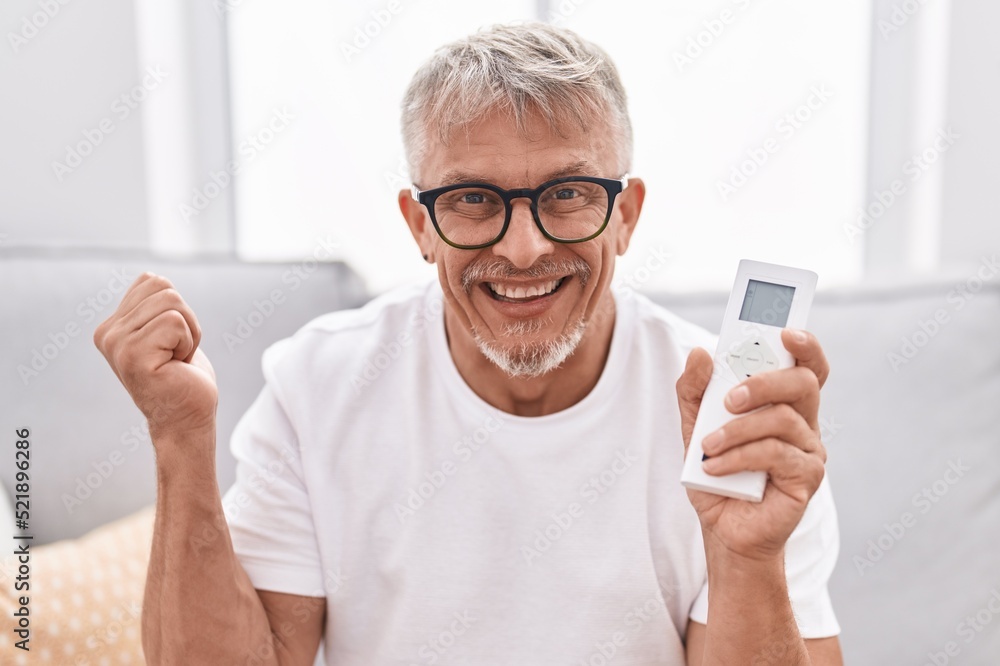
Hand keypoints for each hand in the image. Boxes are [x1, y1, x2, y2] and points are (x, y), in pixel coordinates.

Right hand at [94, 273, 216, 442]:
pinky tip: (177, 366)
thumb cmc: (182, 377)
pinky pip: (175, 322)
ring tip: (177, 359)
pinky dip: (189, 343)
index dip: (177, 309)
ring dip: (189, 332)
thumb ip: (153, 305)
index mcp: (112, 326)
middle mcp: (108, 334)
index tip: (171, 342)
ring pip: (172, 302)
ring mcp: (118, 345)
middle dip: (185, 319)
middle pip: (163, 288)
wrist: (186, 420)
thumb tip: (151, 276)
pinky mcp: (134, 356)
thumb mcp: (165, 331)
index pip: (152, 281)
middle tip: (177, 353)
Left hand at [676, 329, 828, 560]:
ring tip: (707, 446)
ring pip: (783, 418)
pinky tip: (714, 467)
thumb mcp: (694, 425)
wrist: (724, 529)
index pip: (806, 364)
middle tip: (727, 400)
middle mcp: (803, 421)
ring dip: (737, 429)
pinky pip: (776, 453)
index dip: (805, 344)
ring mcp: (810, 449)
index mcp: (783, 402)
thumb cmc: (717, 473)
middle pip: (801, 382)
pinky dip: (739, 456)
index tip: (784, 332)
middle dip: (761, 383)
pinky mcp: (808, 477)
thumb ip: (695, 389)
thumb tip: (701, 353)